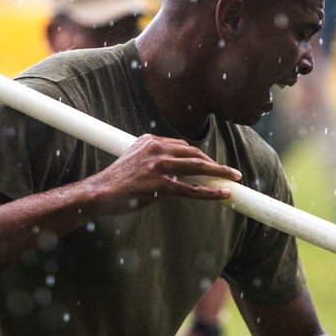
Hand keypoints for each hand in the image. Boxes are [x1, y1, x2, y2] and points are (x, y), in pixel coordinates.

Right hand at [84, 134, 241, 215]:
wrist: (100, 192)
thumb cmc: (116, 181)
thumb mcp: (132, 159)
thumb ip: (151, 158)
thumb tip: (170, 169)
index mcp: (150, 141)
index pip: (182, 146)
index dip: (199, 156)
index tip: (209, 164)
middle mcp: (157, 150)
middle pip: (195, 153)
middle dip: (214, 162)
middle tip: (230, 170)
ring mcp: (161, 167)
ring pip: (199, 167)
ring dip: (220, 172)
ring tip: (235, 177)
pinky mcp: (163, 185)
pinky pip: (193, 189)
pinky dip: (212, 192)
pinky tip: (224, 193)